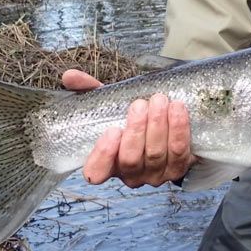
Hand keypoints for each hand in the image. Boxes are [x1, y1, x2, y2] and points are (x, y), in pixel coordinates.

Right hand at [61, 69, 195, 188]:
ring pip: (156, 155)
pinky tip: (178, 109)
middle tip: (140, 104)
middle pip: (131, 160)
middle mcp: (130, 175)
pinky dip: (179, 129)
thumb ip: (88, 90)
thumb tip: (70, 76)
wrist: (168, 124)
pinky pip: (179, 152)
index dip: (102, 156)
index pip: (96, 173)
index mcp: (107, 164)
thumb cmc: (131, 117)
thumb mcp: (110, 104)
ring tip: (160, 100)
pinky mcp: (178, 169)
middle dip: (136, 131)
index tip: (111, 130)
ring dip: (158, 126)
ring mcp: (155, 175)